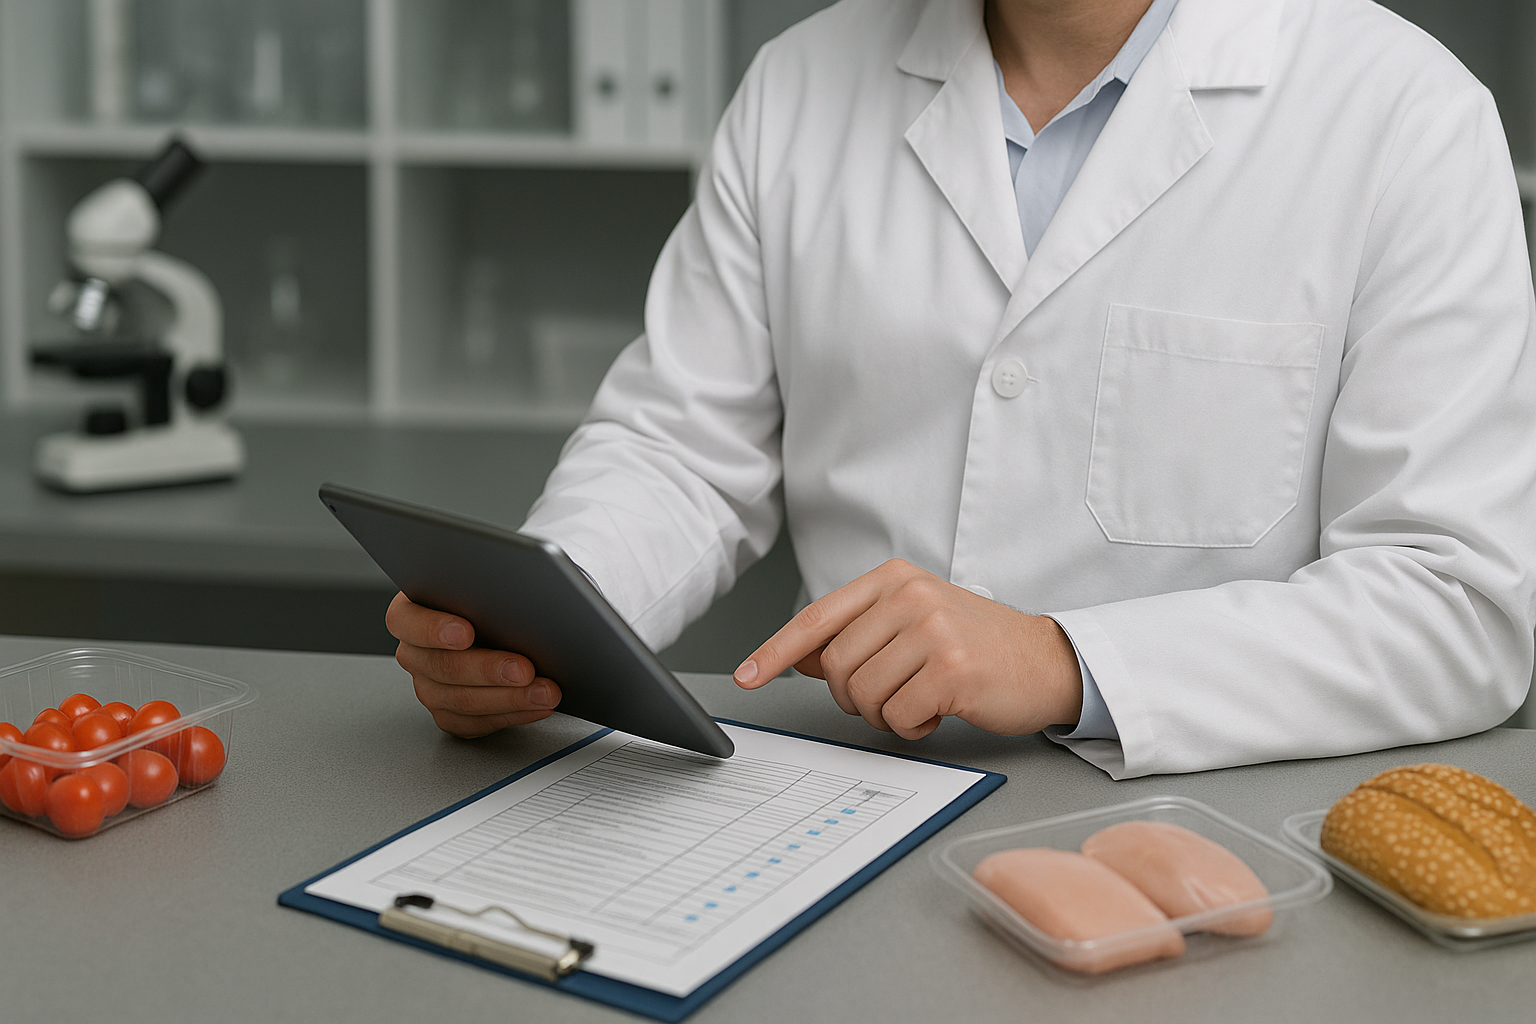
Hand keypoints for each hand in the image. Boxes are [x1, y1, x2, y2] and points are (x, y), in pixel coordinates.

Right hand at [386, 592, 560, 737]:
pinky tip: (536, 706)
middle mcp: (415, 653)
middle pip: (442, 667)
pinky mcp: (449, 714)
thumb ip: (485, 585)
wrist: (502, 626)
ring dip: (510, 698)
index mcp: (411, 613)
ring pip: (462, 700)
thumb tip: (512, 586)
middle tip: (524, 669)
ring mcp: (429, 687)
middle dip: (488, 670)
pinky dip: (512, 715)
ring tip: (544, 691)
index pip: (407, 621)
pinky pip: (475, 724)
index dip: (434, 629)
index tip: (465, 632)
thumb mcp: (484, 583)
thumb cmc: (489, 599)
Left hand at [733, 560, 1082, 739]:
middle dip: (854, 696)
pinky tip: (938, 712)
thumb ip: (857, 635)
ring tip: (919, 701)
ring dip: (885, 714)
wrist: (1048, 661)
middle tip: (891, 696)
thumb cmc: (976, 646)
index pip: (818, 617)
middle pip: (836, 665)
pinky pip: (899, 714)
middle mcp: (911, 596)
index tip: (746, 676)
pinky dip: (912, 726)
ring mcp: (933, 629)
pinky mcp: (953, 668)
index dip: (775, 650)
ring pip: (864, 693)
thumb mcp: (912, 624)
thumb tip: (798, 657)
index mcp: (894, 578)